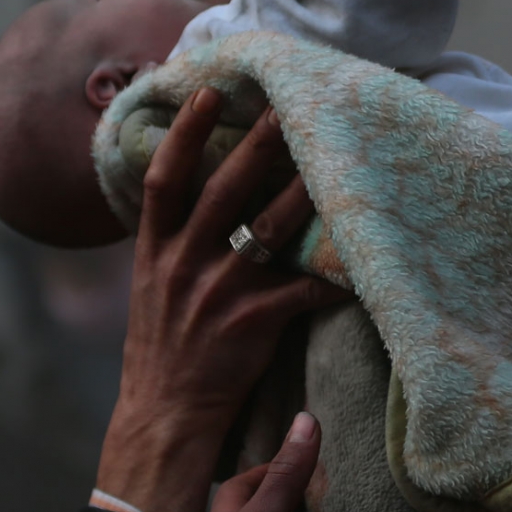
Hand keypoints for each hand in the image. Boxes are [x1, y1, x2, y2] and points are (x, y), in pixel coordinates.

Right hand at [94, 87, 348, 511]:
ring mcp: (217, 293)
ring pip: (266, 229)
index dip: (183, 133)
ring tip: (331, 159)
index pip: (163, 181)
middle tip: (285, 105)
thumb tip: (196, 197)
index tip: (207, 93)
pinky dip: (332, 277)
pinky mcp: (251, 324)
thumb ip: (172, 244)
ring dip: (302, 191)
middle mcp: (182, 265)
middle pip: (222, 190)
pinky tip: (360, 263)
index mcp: (154, 253)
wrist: (163, 419)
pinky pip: (301, 291)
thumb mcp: (151, 290)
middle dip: (255, 144)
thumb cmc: (162, 352)